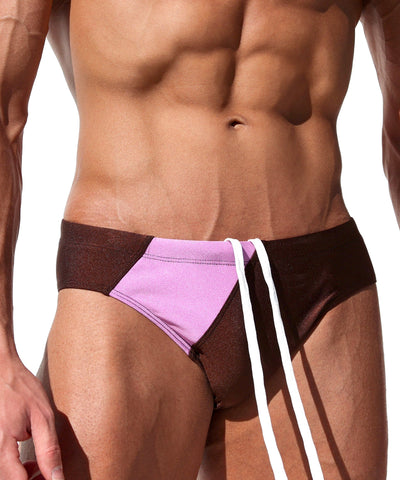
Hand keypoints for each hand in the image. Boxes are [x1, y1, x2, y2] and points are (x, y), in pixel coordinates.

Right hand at [0, 356, 63, 479]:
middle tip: (47, 473)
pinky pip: (1, 465)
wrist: (1, 371)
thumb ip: (48, 450)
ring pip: (5, 476)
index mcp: (1, 446)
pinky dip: (14, 469)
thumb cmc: (21, 389)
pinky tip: (26, 461)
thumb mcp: (43, 417)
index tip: (52, 479)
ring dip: (23, 477)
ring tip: (38, 466)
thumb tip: (56, 478)